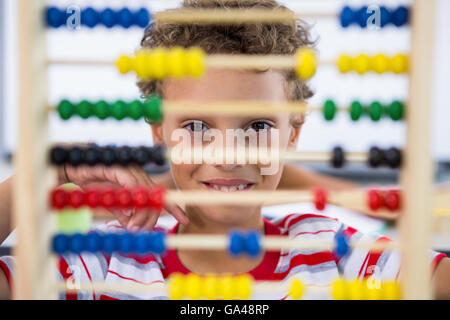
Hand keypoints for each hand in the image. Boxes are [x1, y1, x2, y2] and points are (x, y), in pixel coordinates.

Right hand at [59, 164, 188, 229]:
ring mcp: (131, 170)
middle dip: (152, 219)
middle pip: (156, 199)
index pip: (161, 195)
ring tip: (132, 228)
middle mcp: (139, 174)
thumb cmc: (91, 184)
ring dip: (142, 216)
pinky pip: (133, 188)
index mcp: (139, 181)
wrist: (72, 169)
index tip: (185, 220)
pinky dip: (133, 204)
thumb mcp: (111, 203)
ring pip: (147, 196)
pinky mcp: (121, 169)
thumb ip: (123, 213)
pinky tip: (128, 216)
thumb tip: (133, 227)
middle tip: (141, 233)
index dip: (174, 207)